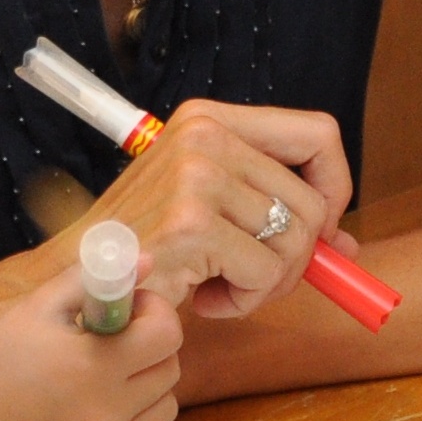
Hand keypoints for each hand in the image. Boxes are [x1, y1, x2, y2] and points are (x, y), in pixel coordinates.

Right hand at [0, 270, 185, 420]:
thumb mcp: (38, 309)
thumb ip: (96, 280)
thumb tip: (149, 261)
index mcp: (94, 364)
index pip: (167, 333)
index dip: (154, 313)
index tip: (130, 311)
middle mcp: (107, 412)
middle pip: (169, 370)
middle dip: (149, 349)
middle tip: (115, 345)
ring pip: (165, 409)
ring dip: (147, 389)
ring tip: (108, 380)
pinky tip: (104, 413)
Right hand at [87, 99, 351, 320]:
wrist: (75, 282)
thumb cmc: (146, 247)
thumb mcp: (213, 211)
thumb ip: (278, 216)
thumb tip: (346, 245)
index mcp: (210, 119)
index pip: (319, 133)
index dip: (334, 185)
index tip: (320, 227)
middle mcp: (204, 136)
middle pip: (311, 202)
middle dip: (298, 256)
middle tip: (258, 280)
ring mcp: (196, 178)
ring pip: (293, 241)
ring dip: (267, 283)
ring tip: (222, 288)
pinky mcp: (190, 225)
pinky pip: (264, 273)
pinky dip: (245, 301)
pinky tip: (204, 300)